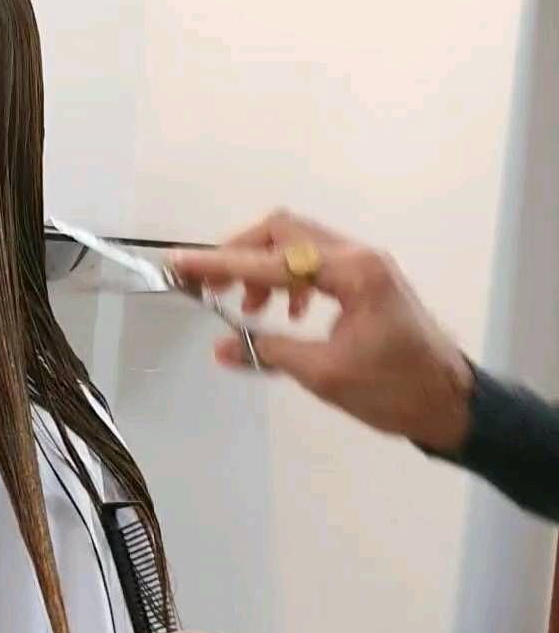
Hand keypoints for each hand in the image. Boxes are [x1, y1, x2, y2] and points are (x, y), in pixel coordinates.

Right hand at [172, 210, 473, 452]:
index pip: (273, 261)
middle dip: (239, 254)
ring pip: (298, 244)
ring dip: (263, 268)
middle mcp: (359, 255)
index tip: (181, 265)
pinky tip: (285, 314)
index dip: (222, 264)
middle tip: (208, 286)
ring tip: (247, 309)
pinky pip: (315, 261)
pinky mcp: (367, 278)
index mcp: (353, 273)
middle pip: (284, 231)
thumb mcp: (325, 375)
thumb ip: (270, 352)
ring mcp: (365, 264)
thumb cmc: (394, 392)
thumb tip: (221, 347)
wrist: (450, 401)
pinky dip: (287, 279)